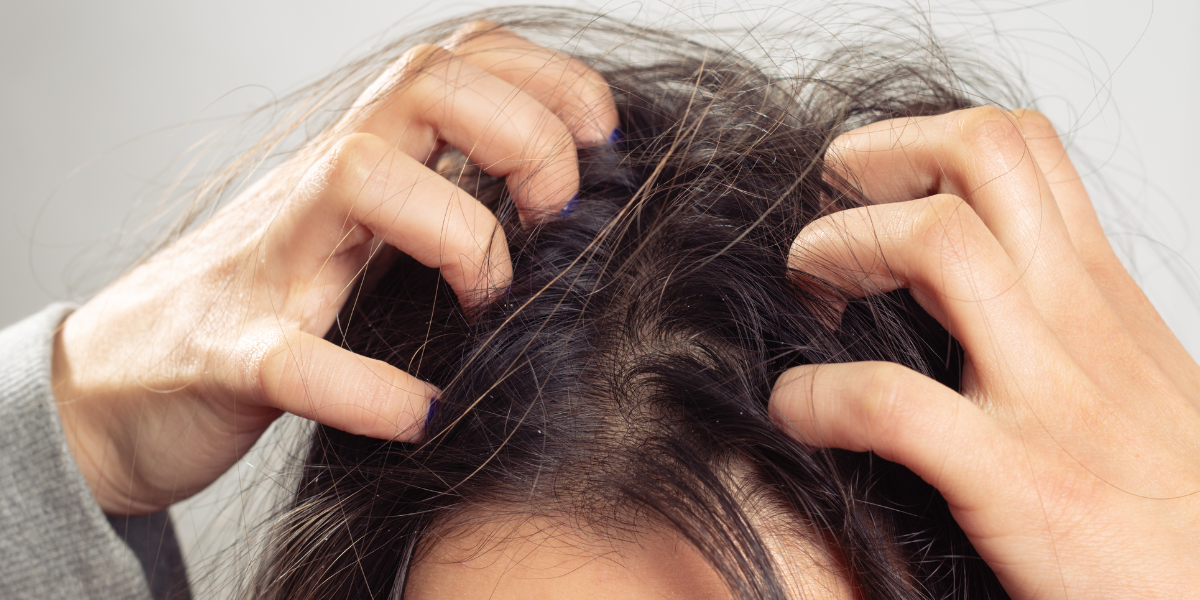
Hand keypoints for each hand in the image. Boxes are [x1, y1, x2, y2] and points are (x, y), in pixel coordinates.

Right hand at [51, 21, 617, 515]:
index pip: (458, 63)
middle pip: (422, 84)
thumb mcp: (356, 246)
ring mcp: (267, 265)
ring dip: (457, 233)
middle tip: (555, 217)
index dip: (547, 81)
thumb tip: (560, 226)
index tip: (602, 142)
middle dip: (520, 134)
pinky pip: (294, 358)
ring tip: (487, 304)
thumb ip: (432, 215)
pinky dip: (367, 390)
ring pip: (357, 176)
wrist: (116, 389)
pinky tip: (419, 414)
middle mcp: (315, 192)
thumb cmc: (258, 313)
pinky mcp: (228, 356)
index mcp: (359, 165)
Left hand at [771, 107, 1199, 598]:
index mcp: (1096, 292)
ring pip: (936, 241)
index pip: (1019, 147)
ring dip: (838, 252)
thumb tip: (971, 295)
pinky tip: (798, 412)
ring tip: (806, 301)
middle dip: (871, 163)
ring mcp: (1049, 394)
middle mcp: (1076, 319)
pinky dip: (817, 397)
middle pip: (977, 153)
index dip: (918, 141)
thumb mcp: (1133, 376)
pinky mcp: (1017, 480)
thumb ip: (1060, 320)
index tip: (864, 193)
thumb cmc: (1176, 501)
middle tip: (822, 224)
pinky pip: (889, 403)